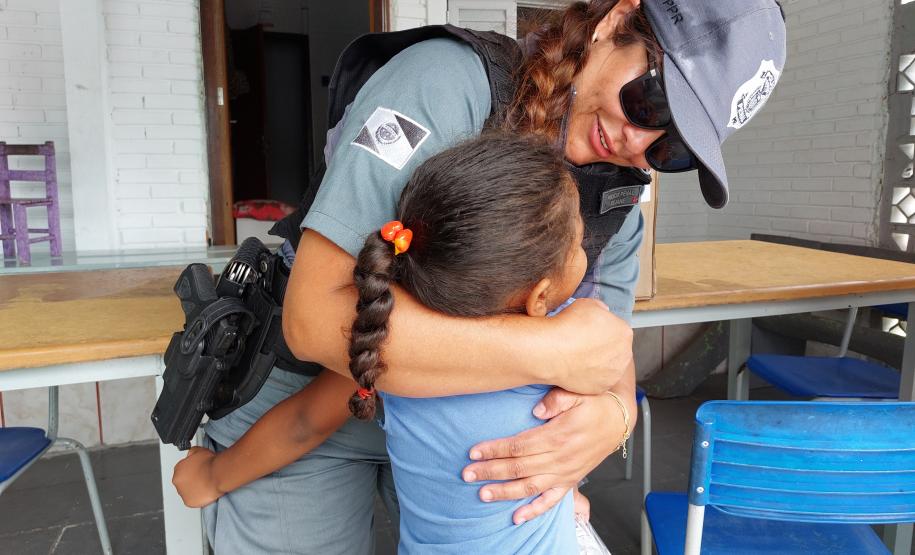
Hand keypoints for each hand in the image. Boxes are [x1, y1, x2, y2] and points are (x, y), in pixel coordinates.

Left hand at [172, 447, 222, 507]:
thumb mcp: (199, 450)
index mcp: (178, 469)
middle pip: (183, 482)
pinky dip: (198, 498)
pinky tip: (205, 492)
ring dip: (194, 489)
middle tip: (202, 479)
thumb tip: (190, 455)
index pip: (182, 471)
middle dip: (191, 481)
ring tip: (205, 485)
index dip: (191, 471)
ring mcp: (182, 492)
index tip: (197, 472)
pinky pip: (192, 500)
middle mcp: (177, 481)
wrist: (217, 474)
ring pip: (187, 492)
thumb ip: (191, 453)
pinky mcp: (189, 502)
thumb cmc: (211, 463)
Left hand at [462, 388, 630, 524]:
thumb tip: (536, 409)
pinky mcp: (570, 480)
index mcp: (557, 436)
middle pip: (519, 468)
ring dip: (505, 492)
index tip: (474, 452)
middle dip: (491, 471)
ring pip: (530, 487)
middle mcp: (560, 459)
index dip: (495, 449)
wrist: (618, 421)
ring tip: (483, 494)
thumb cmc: (595, 404)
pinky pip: (551, 500)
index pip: (519, 446)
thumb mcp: (578, 392)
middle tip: (467, 474)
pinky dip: (534, 511)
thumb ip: (557, 399)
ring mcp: (565, 473)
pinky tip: (517, 517)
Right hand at [548, 299, 632, 393]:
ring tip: (579, 357)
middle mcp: (624, 355)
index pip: (617, 330)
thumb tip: (602, 312)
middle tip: (585, 344)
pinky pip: (597, 380)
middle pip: (616, 349)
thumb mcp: (587, 304)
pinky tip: (576, 368)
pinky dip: (589, 375)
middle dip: (604, 347)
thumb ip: (600, 308)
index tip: (590, 330)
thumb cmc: (568, 326)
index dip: (603, 329)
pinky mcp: (601, 388)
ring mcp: (614, 374)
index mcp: (624, 332)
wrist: (553, 350)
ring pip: (608, 366)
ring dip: (598, 362)